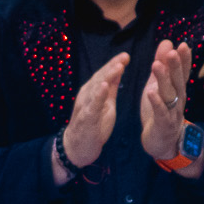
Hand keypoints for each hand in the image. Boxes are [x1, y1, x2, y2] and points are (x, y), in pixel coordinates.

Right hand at [60, 53, 127, 175]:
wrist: (77, 147)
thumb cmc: (93, 126)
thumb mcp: (106, 104)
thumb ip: (111, 89)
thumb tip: (118, 72)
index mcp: (93, 91)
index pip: (104, 75)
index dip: (114, 64)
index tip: (126, 56)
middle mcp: (87, 95)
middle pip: (101, 77)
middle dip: (113, 66)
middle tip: (125, 56)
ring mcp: (85, 106)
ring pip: (97, 88)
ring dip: (107, 76)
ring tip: (118, 66)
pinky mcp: (86, 118)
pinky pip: (93, 105)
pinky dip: (98, 95)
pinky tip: (104, 86)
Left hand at [140, 39, 194, 161]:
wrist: (162, 142)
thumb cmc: (160, 109)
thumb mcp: (159, 85)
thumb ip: (162, 64)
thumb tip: (167, 42)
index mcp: (177, 89)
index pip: (182, 72)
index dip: (184, 59)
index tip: (183, 44)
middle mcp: (178, 99)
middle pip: (178, 81)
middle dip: (176, 66)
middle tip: (173, 51)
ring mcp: (172, 112)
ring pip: (169, 94)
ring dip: (164, 80)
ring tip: (156, 65)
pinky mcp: (163, 124)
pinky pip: (160, 112)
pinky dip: (156, 102)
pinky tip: (150, 92)